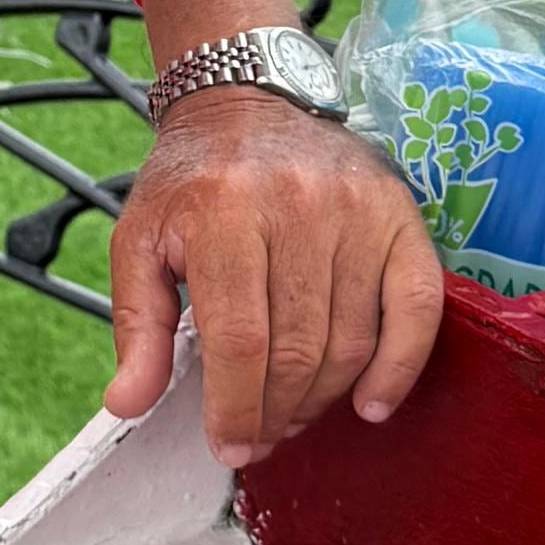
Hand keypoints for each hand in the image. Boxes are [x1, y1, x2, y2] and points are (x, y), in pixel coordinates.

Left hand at [105, 89, 440, 465]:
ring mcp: (356, 209)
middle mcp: (296, 206)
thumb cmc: (191, 181)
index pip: (239, 340)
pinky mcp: (399, 214)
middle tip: (259, 434)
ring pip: (351, 341)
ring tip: (294, 414)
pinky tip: (371, 403)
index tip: (229, 445)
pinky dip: (399, 367)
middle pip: (297, 350)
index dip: (235, 408)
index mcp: (223, 211)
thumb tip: (127, 404)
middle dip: (275, 412)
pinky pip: (417, 307)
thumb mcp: (140, 241)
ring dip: (322, 399)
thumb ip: (137, 327)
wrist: (247, 99)